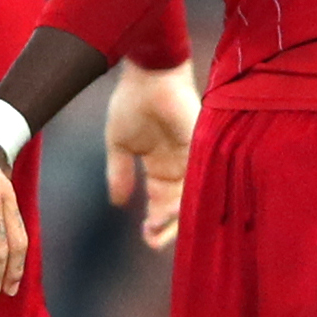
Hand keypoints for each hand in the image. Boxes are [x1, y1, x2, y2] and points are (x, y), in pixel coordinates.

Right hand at [104, 60, 198, 252]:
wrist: (146, 74)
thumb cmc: (132, 101)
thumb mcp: (119, 144)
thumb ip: (119, 174)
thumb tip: (117, 204)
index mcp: (160, 164)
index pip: (161, 202)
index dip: (155, 222)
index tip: (145, 236)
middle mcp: (179, 165)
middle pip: (178, 206)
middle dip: (166, 228)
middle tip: (153, 242)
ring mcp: (191, 157)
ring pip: (189, 198)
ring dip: (172, 218)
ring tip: (156, 231)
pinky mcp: (199, 147)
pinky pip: (196, 180)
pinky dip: (183, 199)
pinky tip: (169, 213)